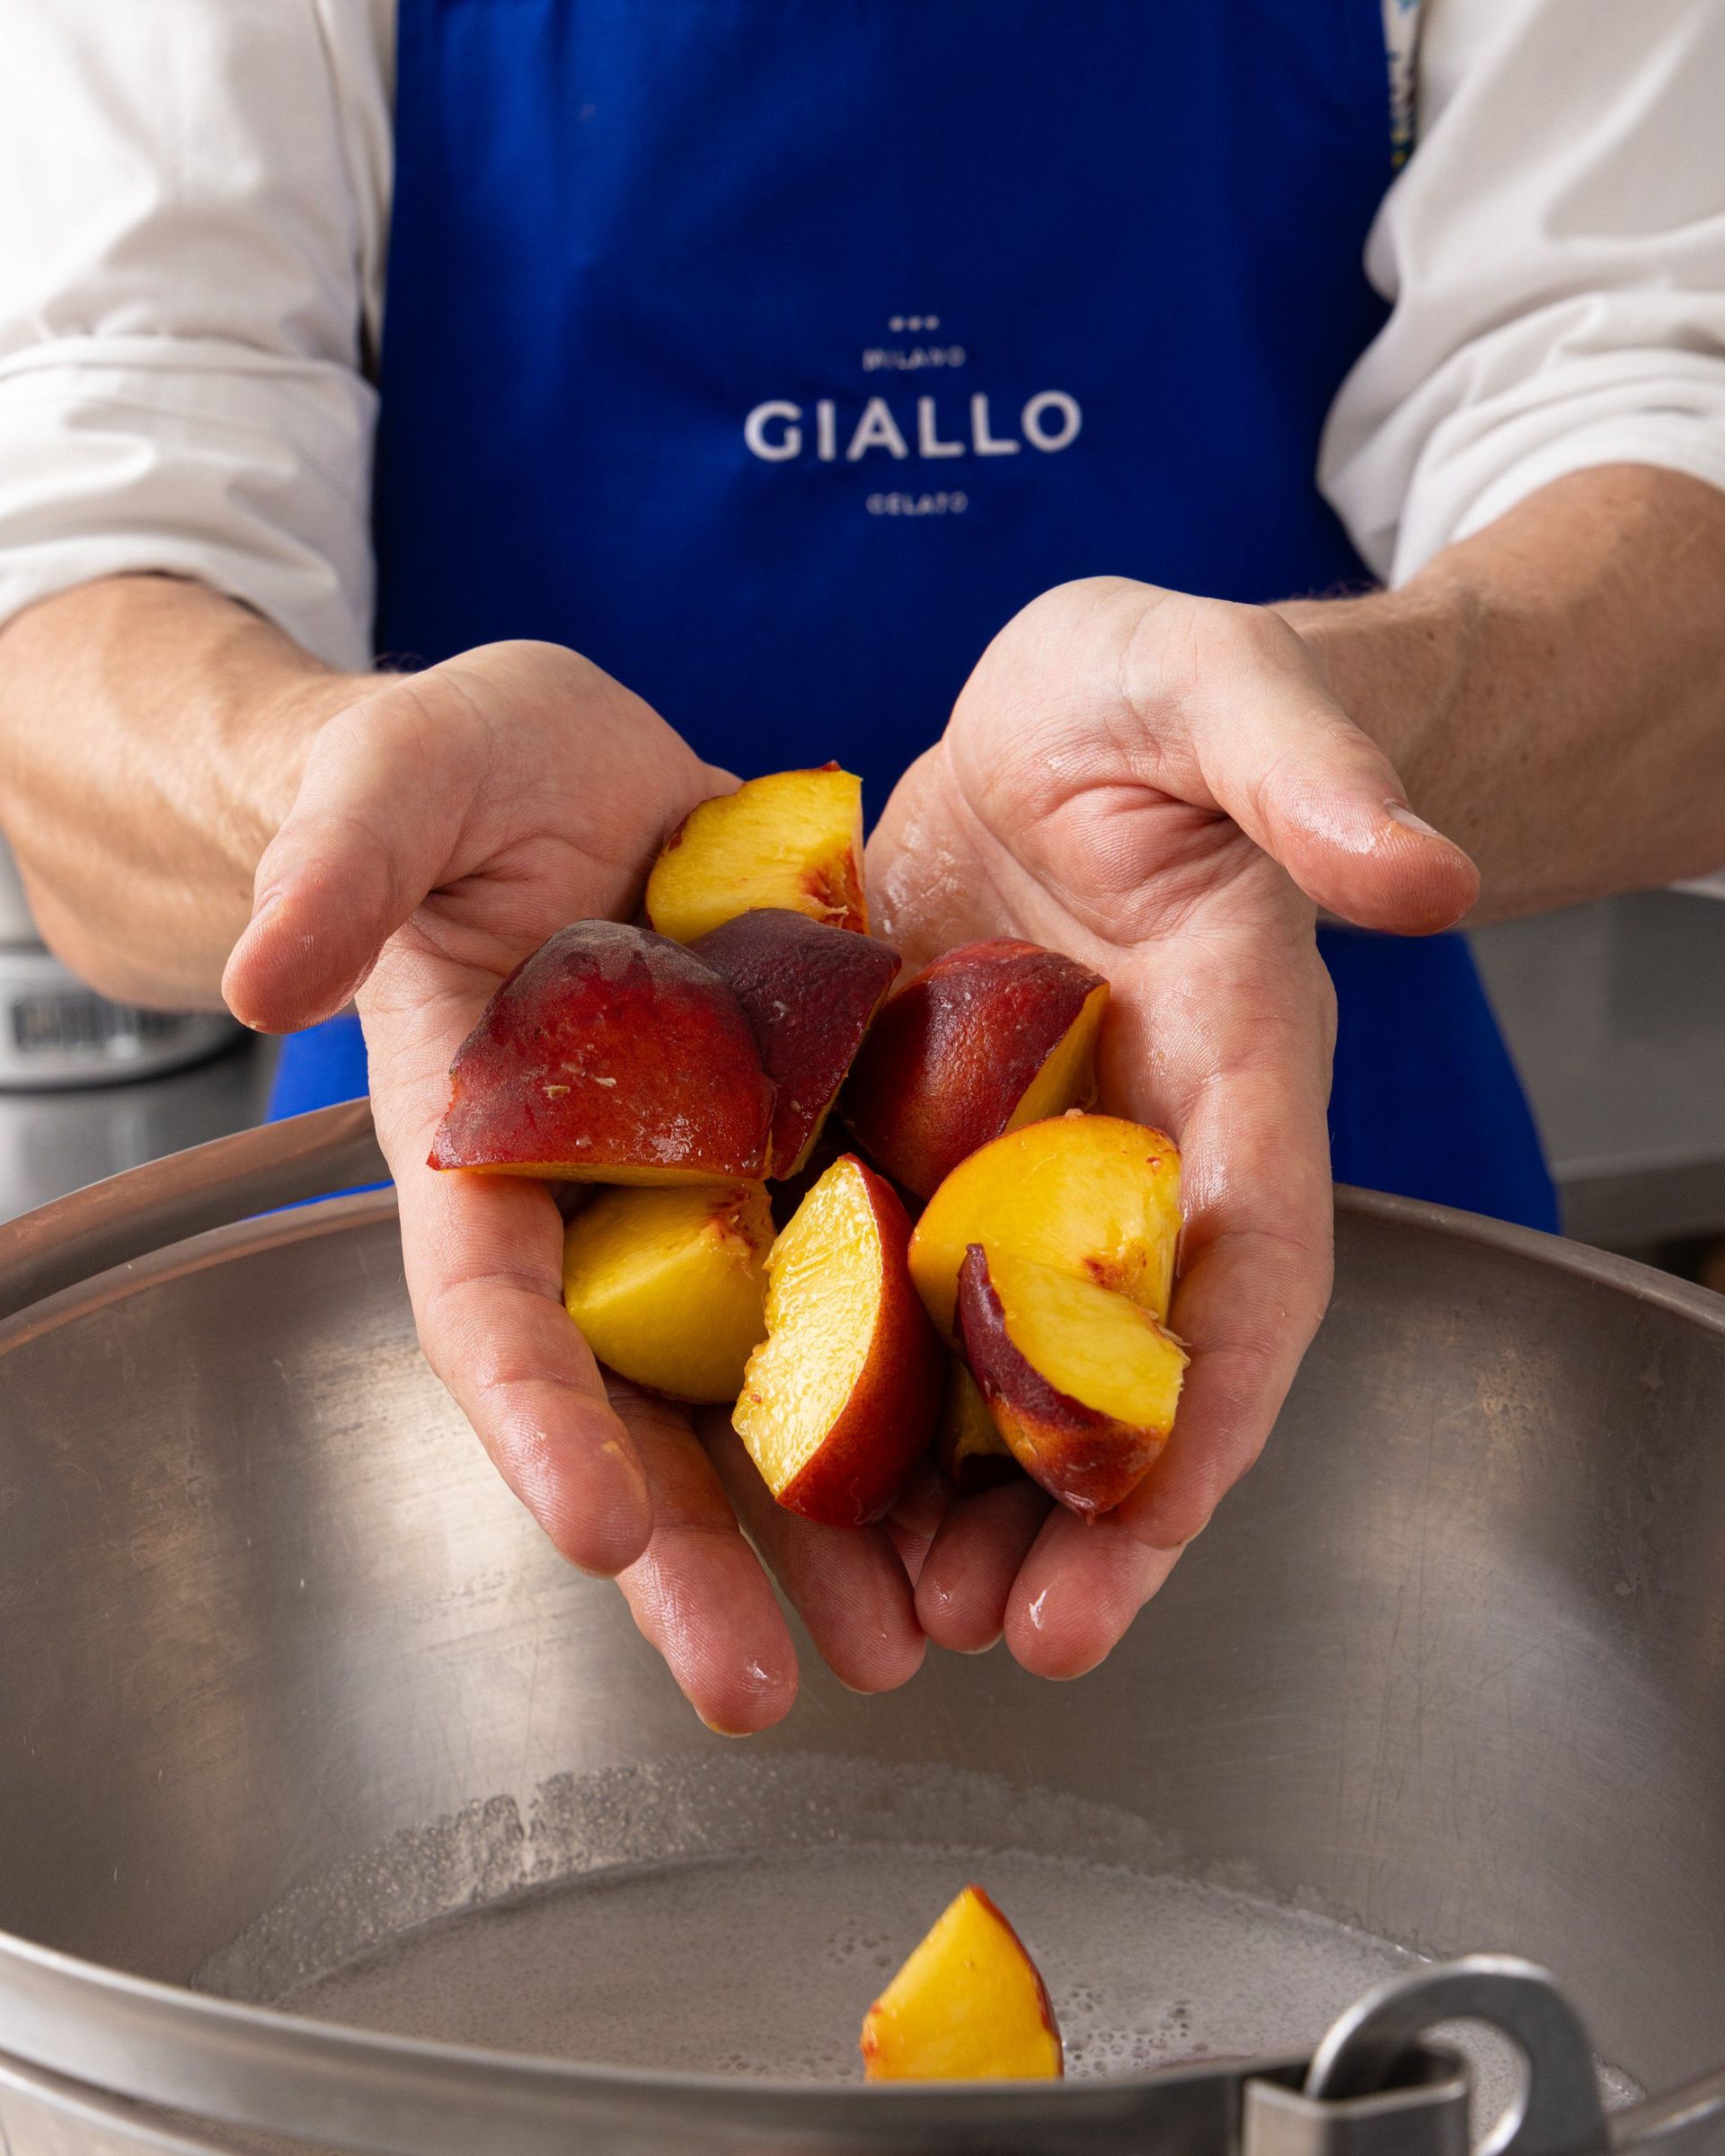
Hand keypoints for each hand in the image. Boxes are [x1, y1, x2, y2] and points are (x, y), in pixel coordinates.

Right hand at [222, 641, 927, 1734]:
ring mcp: (723, 1195)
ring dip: (827, 1521)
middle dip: (695, 1551)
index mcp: (482, 1156)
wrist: (586, 768)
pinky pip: (878, 1282)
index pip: (491, 1311)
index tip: (591, 1533)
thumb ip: (337, 864)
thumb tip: (258, 968)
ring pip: (771, 1384)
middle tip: (761, 1687)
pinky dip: (924, 1381)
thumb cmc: (459, 773)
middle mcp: (606, 1209)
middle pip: (640, 1404)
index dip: (533, 1422)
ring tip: (905, 1639)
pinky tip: (989, 1474)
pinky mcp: (826, 1151)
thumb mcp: (396, 785)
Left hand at [869, 578, 1477, 1678]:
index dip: (1213, 1409)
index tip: (1154, 1537)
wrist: (1058, 711)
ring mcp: (1016, 1155)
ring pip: (1005, 1358)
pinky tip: (798, 1478)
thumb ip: (1309, 771)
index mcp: (1230, 1060)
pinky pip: (888, 1285)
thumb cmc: (1154, 690)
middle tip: (1012, 1638)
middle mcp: (1131, 1142)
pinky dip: (857, 1389)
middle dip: (1085, 1512)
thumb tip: (1427, 870)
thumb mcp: (1218, 691)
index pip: (1253, 1261)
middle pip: (1128, 1358)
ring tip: (899, 1616)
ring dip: (963, 1494)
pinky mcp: (913, 1138)